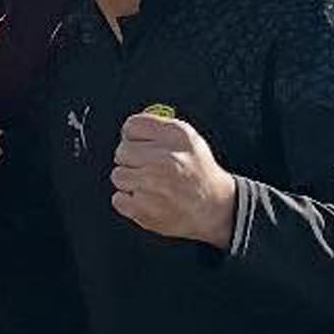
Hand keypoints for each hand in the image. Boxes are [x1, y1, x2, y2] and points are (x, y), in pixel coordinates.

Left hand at [111, 111, 237, 246]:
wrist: (215, 208)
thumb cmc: (199, 173)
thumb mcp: (189, 139)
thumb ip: (159, 130)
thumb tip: (128, 131)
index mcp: (176, 136)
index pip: (132, 125)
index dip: (133, 137)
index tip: (139, 145)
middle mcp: (165, 158)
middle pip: (122, 151)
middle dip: (131, 160)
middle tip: (149, 170)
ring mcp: (153, 184)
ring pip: (118, 175)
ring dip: (130, 182)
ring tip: (151, 186)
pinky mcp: (144, 208)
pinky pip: (118, 199)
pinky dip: (129, 202)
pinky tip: (149, 201)